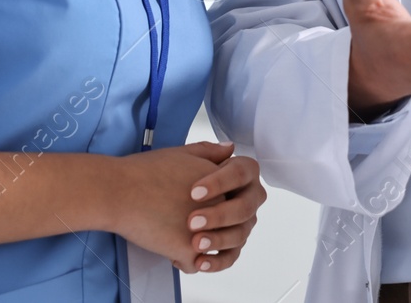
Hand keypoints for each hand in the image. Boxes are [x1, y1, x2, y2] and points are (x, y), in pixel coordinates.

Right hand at [108, 141, 264, 272]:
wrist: (120, 190)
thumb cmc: (143, 172)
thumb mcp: (182, 153)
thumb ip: (209, 153)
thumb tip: (230, 149)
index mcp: (223, 181)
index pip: (238, 201)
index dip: (222, 208)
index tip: (200, 209)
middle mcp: (221, 204)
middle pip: (234, 226)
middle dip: (218, 232)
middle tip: (194, 230)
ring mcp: (208, 229)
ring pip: (221, 250)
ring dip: (206, 250)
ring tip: (184, 243)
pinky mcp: (190, 249)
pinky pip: (197, 265)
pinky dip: (185, 263)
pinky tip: (171, 255)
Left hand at [183, 149, 265, 273]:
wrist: (159, 198)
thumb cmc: (177, 175)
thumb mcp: (187, 159)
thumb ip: (206, 152)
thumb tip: (228, 147)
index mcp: (245, 171)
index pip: (239, 173)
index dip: (219, 183)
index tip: (193, 193)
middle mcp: (250, 197)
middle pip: (244, 207)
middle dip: (218, 216)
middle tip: (192, 222)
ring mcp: (244, 222)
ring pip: (240, 233)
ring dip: (218, 240)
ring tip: (195, 244)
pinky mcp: (234, 244)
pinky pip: (232, 256)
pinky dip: (216, 262)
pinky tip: (199, 262)